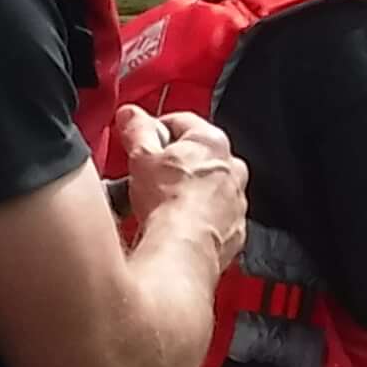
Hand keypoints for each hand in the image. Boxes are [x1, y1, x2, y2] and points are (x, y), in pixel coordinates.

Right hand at [118, 102, 245, 265]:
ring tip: (160, 204)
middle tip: (149, 174)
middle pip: (197, 156)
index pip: (181, 121)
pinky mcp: (234, 231)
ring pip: (209, 189)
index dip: (153, 128)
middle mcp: (232, 169)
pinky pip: (214, 219)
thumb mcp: (141, 156)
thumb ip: (136, 129)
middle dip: (173, 163)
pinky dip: (198, 221)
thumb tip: (131, 116)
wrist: (184, 250)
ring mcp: (236, 202)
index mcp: (212, 141)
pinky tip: (176, 227)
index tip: (139, 138)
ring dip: (188, 193)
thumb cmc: (169, 203)